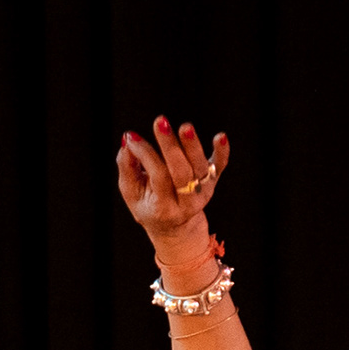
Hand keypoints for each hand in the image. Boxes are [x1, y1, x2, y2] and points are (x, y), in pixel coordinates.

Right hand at [116, 116, 230, 271]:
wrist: (176, 227)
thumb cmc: (150, 205)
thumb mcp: (132, 193)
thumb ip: (126, 167)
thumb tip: (127, 140)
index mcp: (164, 208)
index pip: (157, 177)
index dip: (145, 155)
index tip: (133, 138)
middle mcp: (187, 203)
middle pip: (181, 173)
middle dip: (170, 147)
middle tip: (160, 123)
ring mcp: (202, 192)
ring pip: (199, 167)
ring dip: (193, 145)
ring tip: (185, 127)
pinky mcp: (212, 180)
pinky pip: (220, 165)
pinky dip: (222, 151)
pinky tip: (220, 137)